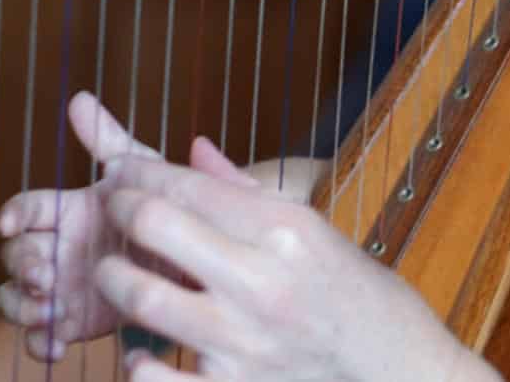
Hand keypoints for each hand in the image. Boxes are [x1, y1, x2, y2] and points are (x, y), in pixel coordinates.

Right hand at [0, 91, 162, 359]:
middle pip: (15, 255)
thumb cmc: (166, 204)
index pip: (25, 210)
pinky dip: (38, 341)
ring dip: (23, 304)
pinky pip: (39, 336)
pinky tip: (56, 343)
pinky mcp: (74, 321)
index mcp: (67, 210)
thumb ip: (108, 138)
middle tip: (47, 273)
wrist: (200, 252)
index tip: (10, 224)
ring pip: (16, 296)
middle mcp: (56, 247)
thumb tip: (79, 97)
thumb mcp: (142, 170)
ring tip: (51, 307)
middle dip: (22, 264)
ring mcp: (61, 286)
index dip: (12, 215)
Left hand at [94, 154, 499, 381]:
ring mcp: (245, 342)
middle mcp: (262, 281)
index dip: (138, 175)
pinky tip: (137, 353)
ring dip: (114, 281)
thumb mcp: (315, 231)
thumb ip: (246, 194)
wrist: (399, 369)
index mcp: (286, 230)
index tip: (120, 174)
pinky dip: (137, 365)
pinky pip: (155, 381)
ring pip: (142, 302)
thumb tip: (192, 151)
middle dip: (119, 211)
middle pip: (156, 228)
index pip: (187, 187)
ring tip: (111, 274)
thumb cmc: (357, 295)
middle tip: (111, 211)